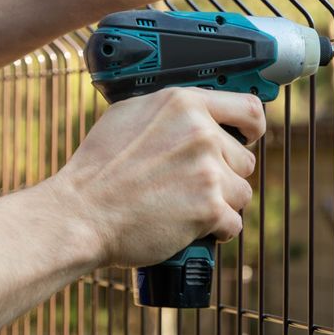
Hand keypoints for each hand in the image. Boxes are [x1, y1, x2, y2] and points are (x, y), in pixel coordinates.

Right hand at [48, 87, 265, 266]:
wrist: (81, 213)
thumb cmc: (97, 169)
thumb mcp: (129, 115)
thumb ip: (170, 112)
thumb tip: (196, 114)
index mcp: (183, 104)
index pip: (248, 108)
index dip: (252, 128)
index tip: (248, 138)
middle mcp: (200, 133)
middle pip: (244, 159)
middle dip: (224, 175)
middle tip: (189, 185)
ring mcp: (207, 171)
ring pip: (241, 192)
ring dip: (220, 204)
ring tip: (184, 206)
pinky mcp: (209, 209)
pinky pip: (233, 223)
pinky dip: (216, 231)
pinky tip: (190, 227)